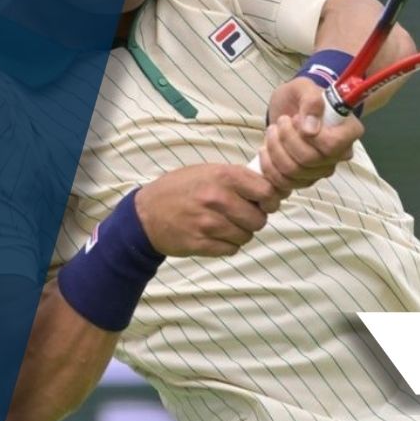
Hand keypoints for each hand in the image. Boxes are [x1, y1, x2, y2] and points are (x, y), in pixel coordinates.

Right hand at [135, 164, 283, 257]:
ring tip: (224, 224)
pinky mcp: (201, 243)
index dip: (270, 199)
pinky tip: (215, 235)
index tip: (266, 202)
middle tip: (240, 215)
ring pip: (246, 236)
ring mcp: (209, 223)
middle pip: (259, 219)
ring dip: (240, 233)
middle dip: (254, 219)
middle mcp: (218, 199)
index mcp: (223, 176)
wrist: (146, 214)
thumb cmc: (181, 188)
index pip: (266, 191)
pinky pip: (231, 249)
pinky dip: (227, 245)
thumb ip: (238, 178)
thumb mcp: (208, 171)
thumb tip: (273, 190)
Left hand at [259, 77, 363, 192]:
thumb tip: (311, 129)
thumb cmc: (302, 96)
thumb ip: (311, 101)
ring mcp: (322, 169)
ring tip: (272, 131)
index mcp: (349, 130)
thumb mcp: (304, 87)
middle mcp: (340, 154)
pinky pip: (285, 184)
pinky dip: (269, 167)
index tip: (296, 119)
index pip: (333, 145)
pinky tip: (266, 149)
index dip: (310, 136)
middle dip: (286, 139)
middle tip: (281, 121)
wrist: (290, 108)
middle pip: (310, 160)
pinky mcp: (305, 179)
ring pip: (295, 173)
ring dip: (275, 150)